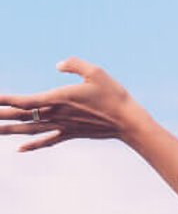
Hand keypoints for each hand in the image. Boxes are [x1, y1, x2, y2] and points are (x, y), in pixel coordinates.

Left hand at [0, 58, 149, 151]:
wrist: (128, 122)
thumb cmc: (114, 95)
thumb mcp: (97, 72)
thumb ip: (75, 65)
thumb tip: (58, 64)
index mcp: (60, 99)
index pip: (26, 101)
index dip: (6, 100)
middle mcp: (57, 115)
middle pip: (23, 116)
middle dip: (2, 116)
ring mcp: (63, 126)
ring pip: (30, 129)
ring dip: (10, 130)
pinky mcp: (71, 133)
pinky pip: (48, 140)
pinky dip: (33, 145)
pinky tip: (19, 149)